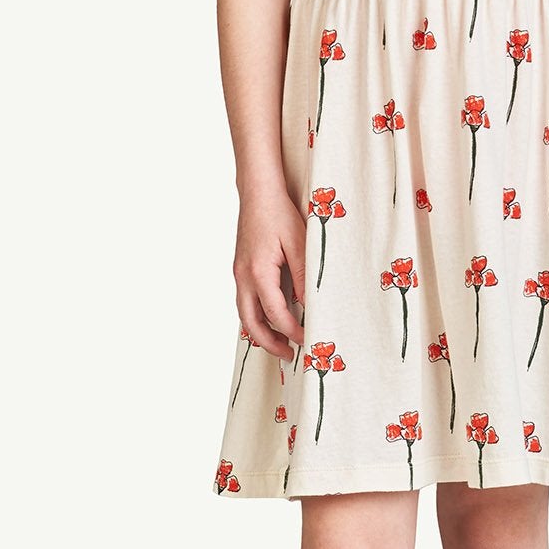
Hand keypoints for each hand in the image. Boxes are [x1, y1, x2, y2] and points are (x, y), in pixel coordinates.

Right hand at [233, 187, 307, 363]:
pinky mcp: (241, 269)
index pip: (275, 313)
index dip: (291, 330)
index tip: (308, 339)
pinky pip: (246, 302)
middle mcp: (243, 276)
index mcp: (258, 272)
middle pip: (251, 323)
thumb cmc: (279, 214)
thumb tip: (309, 304)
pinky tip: (273, 319)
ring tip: (282, 343)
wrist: (257, 193)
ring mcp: (239, 274)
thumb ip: (303, 275)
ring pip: (245, 314)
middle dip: (269, 343)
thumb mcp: (300, 243)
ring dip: (261, 332)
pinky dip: (257, 316)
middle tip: (289, 355)